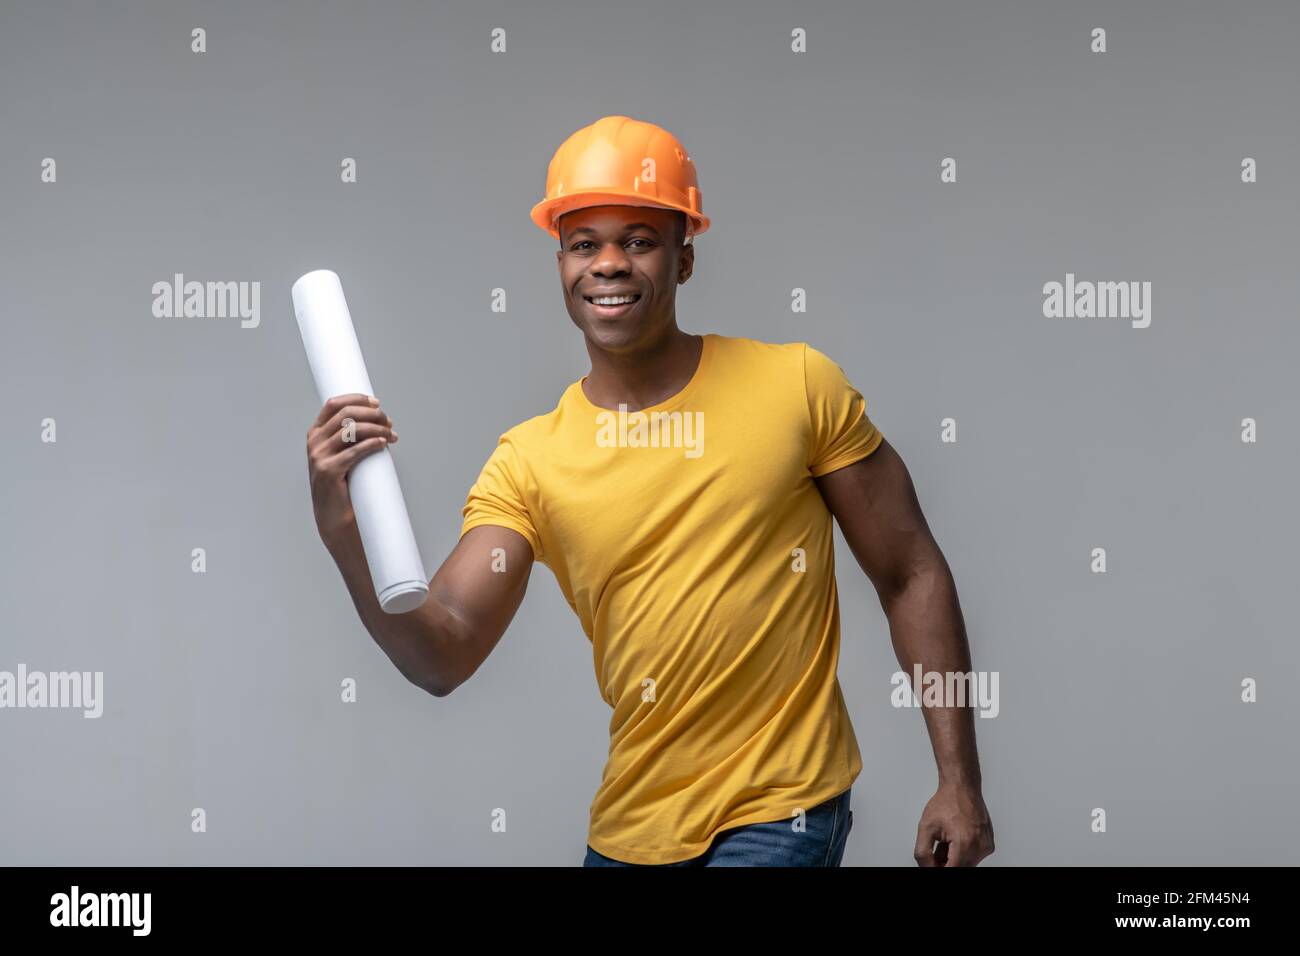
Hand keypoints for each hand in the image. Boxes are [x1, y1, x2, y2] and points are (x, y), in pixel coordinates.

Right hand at [306, 393, 397, 549]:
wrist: (334, 515)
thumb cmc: (343, 483)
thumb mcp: (342, 453)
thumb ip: (350, 436)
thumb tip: (378, 419)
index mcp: (316, 433)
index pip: (333, 404)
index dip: (356, 399)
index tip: (376, 402)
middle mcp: (314, 441)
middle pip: (346, 414)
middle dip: (372, 414)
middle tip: (389, 422)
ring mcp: (319, 456)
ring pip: (352, 430)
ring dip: (377, 428)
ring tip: (392, 435)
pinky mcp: (329, 471)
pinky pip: (355, 451)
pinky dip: (372, 444)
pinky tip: (383, 443)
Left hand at [914, 782, 994, 865]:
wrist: (962, 787)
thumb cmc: (947, 802)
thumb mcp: (925, 827)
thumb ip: (923, 853)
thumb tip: (926, 868)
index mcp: (964, 843)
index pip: (951, 870)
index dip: (937, 868)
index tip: (932, 862)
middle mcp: (979, 847)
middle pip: (959, 868)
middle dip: (945, 862)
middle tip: (936, 848)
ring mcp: (986, 846)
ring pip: (966, 864)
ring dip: (954, 858)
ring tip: (945, 840)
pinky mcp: (988, 844)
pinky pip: (974, 856)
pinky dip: (963, 852)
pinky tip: (955, 838)